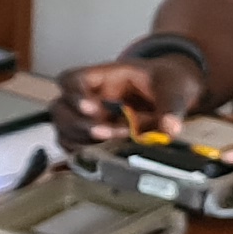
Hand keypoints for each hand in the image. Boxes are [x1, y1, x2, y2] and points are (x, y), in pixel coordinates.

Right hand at [55, 55, 200, 141]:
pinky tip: (107, 156)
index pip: (71, 80)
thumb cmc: (165, 81)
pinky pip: (77, 148)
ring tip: (114, 143)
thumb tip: (169, 128)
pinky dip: (86, 154)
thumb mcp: (172, 86)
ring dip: (83, 141)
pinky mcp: (97, 140)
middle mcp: (89, 98)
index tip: (91, 108)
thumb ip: (171, 105)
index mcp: (102, 77)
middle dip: (78, 124)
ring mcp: (90, 120)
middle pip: (60, 109)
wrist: (172, 94)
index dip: (74, 94)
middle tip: (105, 132)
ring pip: (65, 131)